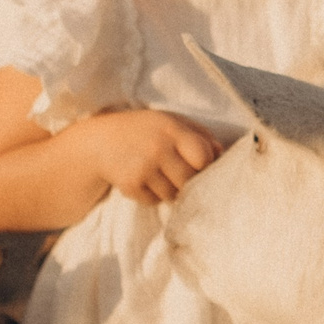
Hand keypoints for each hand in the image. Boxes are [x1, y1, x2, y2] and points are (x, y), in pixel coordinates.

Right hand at [85, 109, 220, 204]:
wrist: (100, 141)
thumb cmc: (144, 131)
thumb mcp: (171, 122)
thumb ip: (200, 134)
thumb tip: (224, 154)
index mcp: (172, 129)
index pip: (204, 157)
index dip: (205, 165)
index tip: (199, 165)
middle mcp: (158, 148)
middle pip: (190, 180)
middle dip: (188, 181)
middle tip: (178, 173)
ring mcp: (143, 168)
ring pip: (173, 195)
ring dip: (170, 190)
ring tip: (159, 175)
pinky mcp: (131, 185)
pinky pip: (154, 201)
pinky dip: (153, 196)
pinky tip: (144, 181)